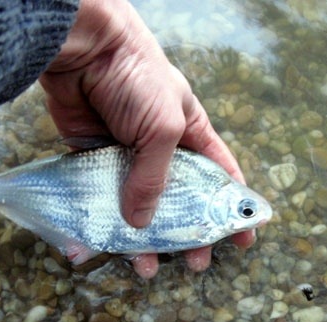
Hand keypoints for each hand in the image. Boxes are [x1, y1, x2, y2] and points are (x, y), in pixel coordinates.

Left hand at [39, 0, 254, 277]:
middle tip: (194, 264)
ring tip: (147, 267)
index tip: (243, 241)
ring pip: (138, 207)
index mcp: (191, 135)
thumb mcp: (163, 128)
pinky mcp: (93, 161)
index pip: (220, 178)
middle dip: (188, 234)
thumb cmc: (136, 79)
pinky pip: (100, 199)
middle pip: (179, 202)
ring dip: (144, 240)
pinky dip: (101, 223)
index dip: (233, 210)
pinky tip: (102, 246)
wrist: (84, 50)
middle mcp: (161, 150)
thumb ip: (156, 176)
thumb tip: (141, 222)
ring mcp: (126, 158)